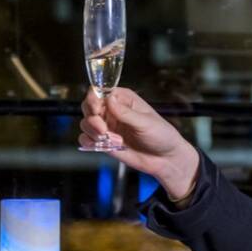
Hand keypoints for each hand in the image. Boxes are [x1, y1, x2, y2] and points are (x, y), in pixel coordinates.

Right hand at [79, 86, 199, 199]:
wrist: (165, 159)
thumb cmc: (161, 135)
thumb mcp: (145, 122)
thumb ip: (126, 113)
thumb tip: (109, 99)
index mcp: (123, 99)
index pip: (100, 91)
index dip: (94, 98)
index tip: (97, 109)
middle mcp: (112, 111)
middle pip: (88, 106)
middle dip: (92, 118)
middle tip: (103, 129)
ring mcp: (108, 126)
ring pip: (86, 123)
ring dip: (92, 132)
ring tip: (111, 140)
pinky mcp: (105, 142)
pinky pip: (86, 139)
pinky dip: (89, 142)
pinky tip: (101, 145)